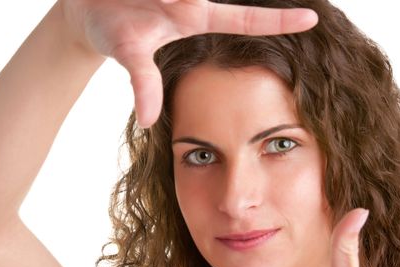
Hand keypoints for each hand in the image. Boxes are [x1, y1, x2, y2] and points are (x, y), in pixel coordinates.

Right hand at [59, 0, 317, 127]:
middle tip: (158, 5)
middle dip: (174, 4)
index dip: (278, 20)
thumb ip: (145, 83)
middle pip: (197, 0)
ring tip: (141, 1)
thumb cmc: (116, 30)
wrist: (86, 7)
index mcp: (197, 17)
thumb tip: (149, 122)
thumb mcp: (131, 56)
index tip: (313, 19)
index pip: (245, 18)